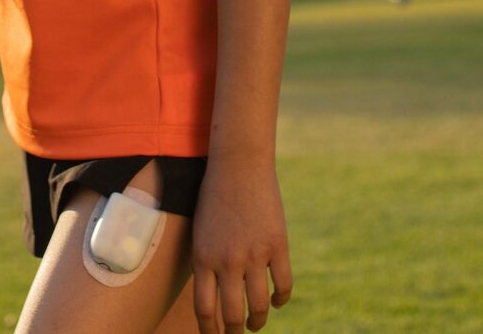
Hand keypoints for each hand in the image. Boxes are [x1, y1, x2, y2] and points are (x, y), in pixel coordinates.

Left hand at [192, 156, 291, 332]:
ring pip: (259, 306)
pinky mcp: (278, 245)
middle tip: (235, 333)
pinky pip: (283, 284)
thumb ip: (206, 261)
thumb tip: (213, 292)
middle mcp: (227, 261)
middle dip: (233, 331)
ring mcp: (254, 254)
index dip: (210, 330)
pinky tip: (276, 301)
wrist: (238, 165)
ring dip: (258, 321)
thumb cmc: (213, 195)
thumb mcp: (199, 230)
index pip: (205, 310)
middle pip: (232, 315)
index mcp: (203, 258)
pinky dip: (281, 299)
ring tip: (255, 323)